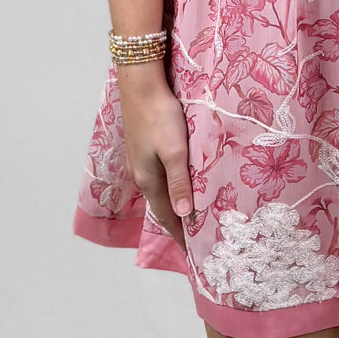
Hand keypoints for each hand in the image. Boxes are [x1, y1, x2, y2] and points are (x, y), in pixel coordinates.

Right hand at [115, 63, 191, 250]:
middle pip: (162, 206)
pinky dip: (171, 187)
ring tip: (192, 215)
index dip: (180, 235)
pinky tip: (180, 184)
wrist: (141, 85)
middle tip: (198, 237)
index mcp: (148, 180)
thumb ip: (180, 182)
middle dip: (178, 223)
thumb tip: (184, 215)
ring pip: (160, 190)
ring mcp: (140, 161)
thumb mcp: (175, 151)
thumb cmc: (160, 117)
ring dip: (174, 204)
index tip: (194, 253)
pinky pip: (159, 176)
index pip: (166, 216)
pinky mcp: (143, 147)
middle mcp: (141, 174)